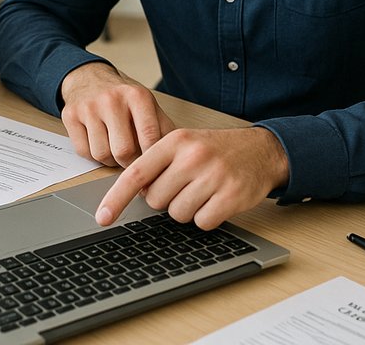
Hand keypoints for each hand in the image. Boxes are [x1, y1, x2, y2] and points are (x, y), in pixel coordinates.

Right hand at [59, 62, 174, 166]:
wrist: (88, 77)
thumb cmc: (121, 96)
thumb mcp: (147, 104)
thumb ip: (162, 127)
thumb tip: (174, 155)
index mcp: (137, 96)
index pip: (149, 136)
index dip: (151, 157)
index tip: (152, 164)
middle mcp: (111, 100)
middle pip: (123, 151)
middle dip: (129, 162)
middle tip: (132, 160)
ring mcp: (88, 107)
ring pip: (102, 155)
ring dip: (110, 160)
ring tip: (114, 148)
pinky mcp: (70, 116)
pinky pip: (83, 151)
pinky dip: (92, 155)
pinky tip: (99, 142)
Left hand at [94, 127, 288, 229]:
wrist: (261, 150)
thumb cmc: (215, 150)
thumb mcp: (184, 144)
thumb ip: (157, 163)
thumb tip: (134, 192)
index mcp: (175, 141)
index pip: (136, 173)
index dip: (116, 198)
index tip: (103, 218)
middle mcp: (192, 156)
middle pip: (156, 200)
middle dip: (166, 199)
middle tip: (185, 185)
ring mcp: (213, 176)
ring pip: (177, 213)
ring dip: (187, 209)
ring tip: (202, 190)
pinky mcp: (231, 196)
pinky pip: (202, 222)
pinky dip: (206, 217)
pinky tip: (216, 200)